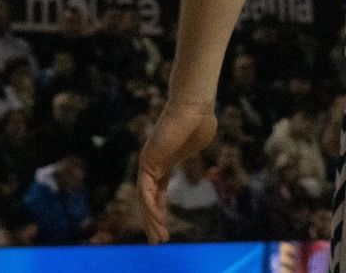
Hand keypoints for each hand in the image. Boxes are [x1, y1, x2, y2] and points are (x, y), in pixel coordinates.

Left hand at [138, 102, 216, 242]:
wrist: (194, 106)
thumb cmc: (200, 120)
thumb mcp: (199, 144)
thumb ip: (193, 155)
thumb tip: (196, 155)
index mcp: (165, 161)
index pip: (159, 190)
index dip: (161, 208)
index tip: (166, 225)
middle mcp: (153, 163)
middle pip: (149, 198)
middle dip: (154, 220)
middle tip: (159, 239)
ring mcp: (149, 162)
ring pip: (145, 198)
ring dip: (151, 220)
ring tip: (159, 238)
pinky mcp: (148, 162)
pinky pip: (146, 190)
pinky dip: (151, 206)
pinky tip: (157, 219)